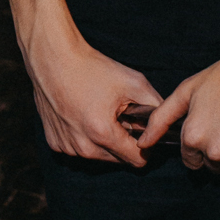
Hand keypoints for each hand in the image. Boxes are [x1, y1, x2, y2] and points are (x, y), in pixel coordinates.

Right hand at [28, 30, 161, 164]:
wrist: (53, 58)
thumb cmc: (91, 68)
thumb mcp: (132, 81)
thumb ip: (156, 105)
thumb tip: (166, 123)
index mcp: (103, 133)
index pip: (137, 161)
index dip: (145, 147)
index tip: (140, 130)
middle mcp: (83, 147)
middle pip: (118, 160)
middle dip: (123, 142)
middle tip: (119, 117)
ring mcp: (66, 147)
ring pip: (98, 157)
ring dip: (104, 142)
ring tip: (99, 114)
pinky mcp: (55, 143)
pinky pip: (79, 150)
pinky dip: (85, 138)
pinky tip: (82, 116)